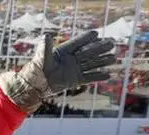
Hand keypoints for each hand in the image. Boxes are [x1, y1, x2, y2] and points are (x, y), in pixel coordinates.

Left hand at [0, 31, 115, 111]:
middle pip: (88, 52)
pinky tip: (108, 74)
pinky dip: (98, 76)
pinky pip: (88, 77)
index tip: (96, 33)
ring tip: (114, 58)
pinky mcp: (74, 80)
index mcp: (63, 52)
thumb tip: (47, 35)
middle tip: (112, 43)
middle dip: (99, 48)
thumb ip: (45, 47)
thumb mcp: (41, 58)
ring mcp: (73, 70)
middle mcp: (70, 60)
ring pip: (90, 64)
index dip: (86, 39)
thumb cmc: (36, 70)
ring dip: (102, 61)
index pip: (77, 43)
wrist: (34, 86)